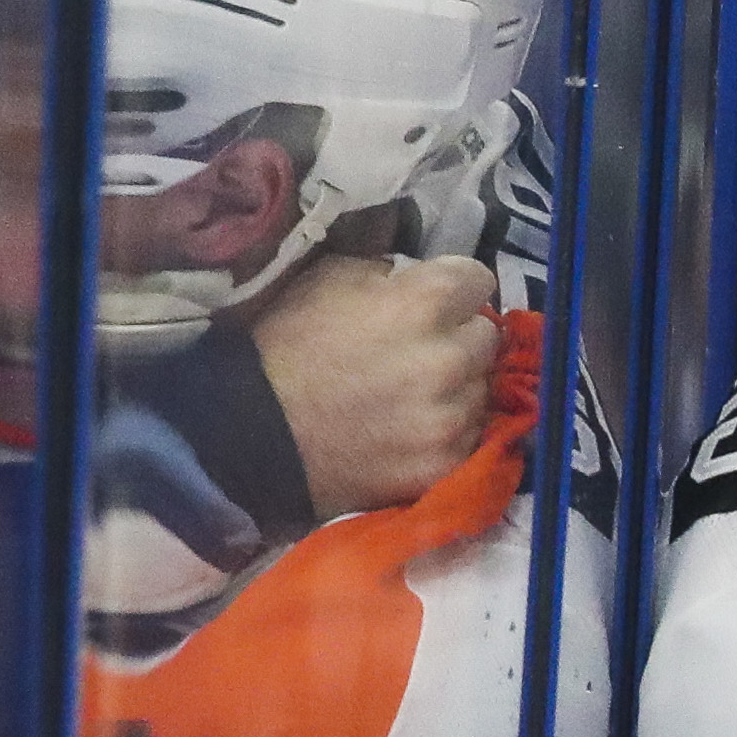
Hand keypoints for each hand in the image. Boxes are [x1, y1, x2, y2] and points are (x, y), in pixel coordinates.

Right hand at [248, 254, 498, 517]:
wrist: (251, 435)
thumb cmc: (285, 346)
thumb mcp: (328, 279)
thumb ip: (388, 273)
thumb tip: (418, 280)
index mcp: (425, 303)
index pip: (477, 280)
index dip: (453, 288)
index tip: (433, 302)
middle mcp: (450, 357)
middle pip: (486, 336)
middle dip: (457, 338)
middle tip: (418, 351)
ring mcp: (451, 417)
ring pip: (481, 389)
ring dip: (456, 388)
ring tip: (408, 395)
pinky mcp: (444, 463)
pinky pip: (469, 436)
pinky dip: (446, 433)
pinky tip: (408, 430)